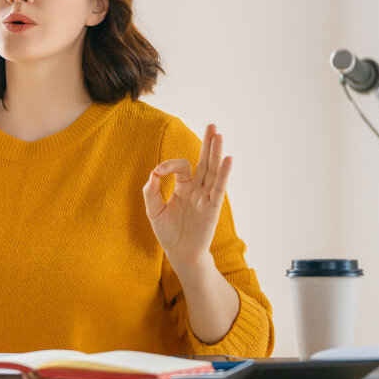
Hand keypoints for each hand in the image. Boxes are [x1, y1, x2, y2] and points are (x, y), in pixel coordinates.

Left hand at [142, 123, 231, 269]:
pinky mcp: (212, 208)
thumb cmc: (168, 232)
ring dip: (215, 153)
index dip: (168, 165)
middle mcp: (197, 189)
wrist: (179, 253)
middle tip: (212, 125)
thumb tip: (153, 172)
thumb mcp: (153, 209)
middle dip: (207, 144)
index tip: (157, 173)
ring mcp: (206, 197)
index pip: (180, 166)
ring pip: (212, 171)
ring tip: (218, 135)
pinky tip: (227, 160)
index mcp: (184, 187)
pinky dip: (223, 174)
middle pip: (204, 162)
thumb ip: (150, 190)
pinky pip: (218, 189)